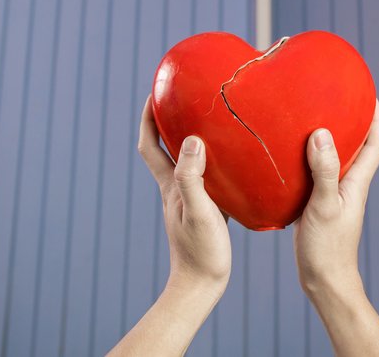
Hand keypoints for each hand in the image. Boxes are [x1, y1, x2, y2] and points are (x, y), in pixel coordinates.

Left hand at [109, 95, 231, 354]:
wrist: (201, 286)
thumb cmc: (200, 252)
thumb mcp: (199, 211)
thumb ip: (192, 177)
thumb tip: (192, 139)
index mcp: (169, 185)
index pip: (149, 144)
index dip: (147, 117)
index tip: (155, 92)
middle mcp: (175, 188)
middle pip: (164, 147)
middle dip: (168, 120)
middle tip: (183, 97)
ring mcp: (188, 199)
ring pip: (185, 160)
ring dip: (190, 138)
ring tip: (209, 118)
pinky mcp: (204, 208)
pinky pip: (206, 175)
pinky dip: (212, 160)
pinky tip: (231, 159)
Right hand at [293, 98, 378, 296]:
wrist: (323, 281)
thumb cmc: (328, 248)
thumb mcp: (324, 206)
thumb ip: (324, 171)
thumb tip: (323, 133)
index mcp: (357, 182)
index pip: (375, 143)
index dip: (375, 116)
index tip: (366, 92)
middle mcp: (349, 184)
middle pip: (356, 145)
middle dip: (350, 120)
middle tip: (334, 96)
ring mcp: (334, 195)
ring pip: (335, 158)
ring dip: (328, 137)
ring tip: (310, 116)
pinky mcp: (318, 204)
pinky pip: (316, 172)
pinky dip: (308, 158)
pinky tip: (288, 153)